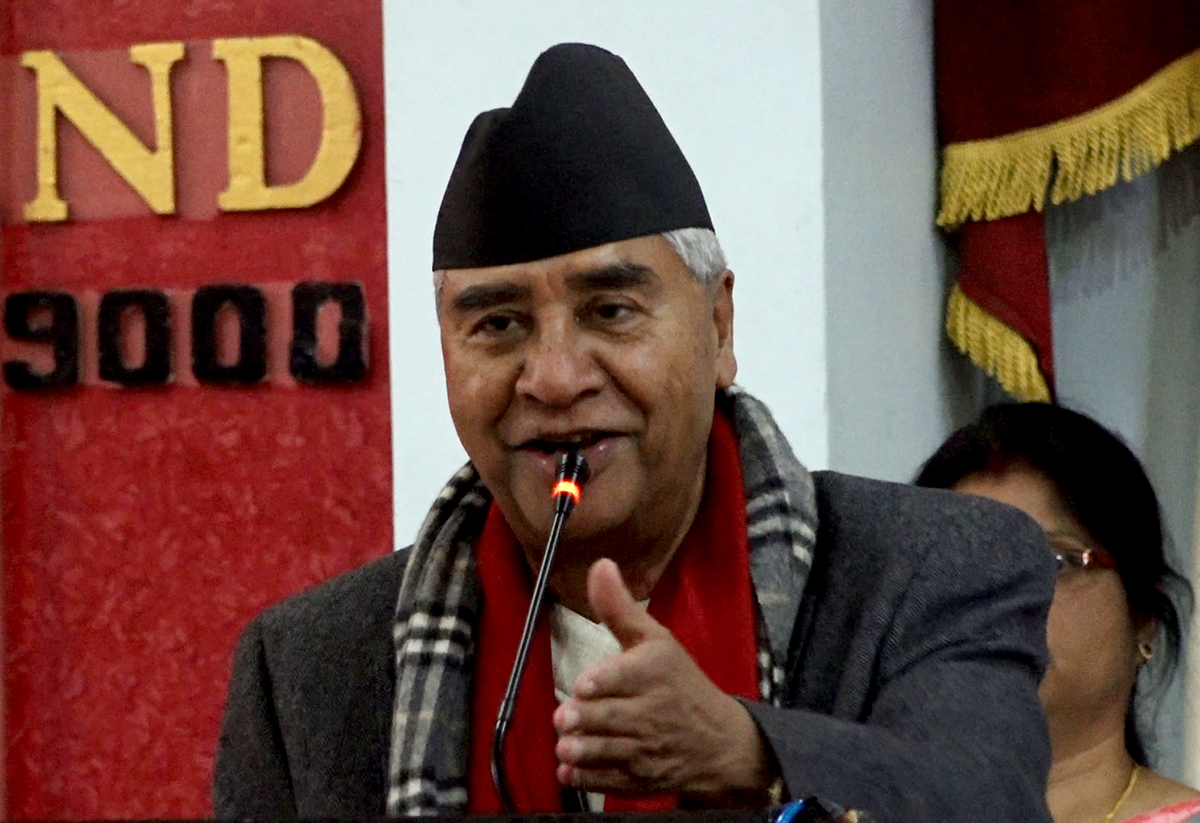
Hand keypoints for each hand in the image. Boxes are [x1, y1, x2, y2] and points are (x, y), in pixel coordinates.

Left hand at [552, 558, 775, 803]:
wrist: (719, 740)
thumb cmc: (679, 682)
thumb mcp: (655, 640)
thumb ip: (620, 608)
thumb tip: (599, 565)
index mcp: (654, 672)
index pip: (623, 678)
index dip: (600, 683)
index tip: (583, 686)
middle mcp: (652, 711)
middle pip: (610, 717)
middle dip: (583, 719)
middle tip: (563, 718)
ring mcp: (646, 749)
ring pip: (608, 752)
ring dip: (583, 751)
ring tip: (565, 747)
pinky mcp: (641, 779)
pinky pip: (610, 781)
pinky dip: (588, 778)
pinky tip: (570, 769)